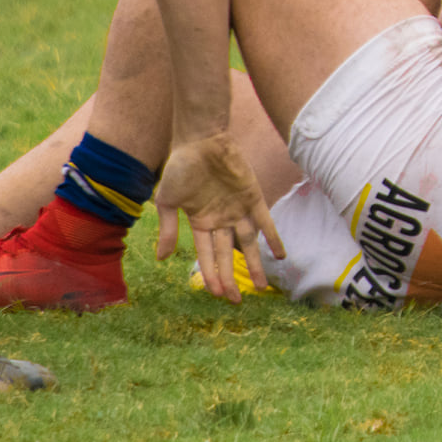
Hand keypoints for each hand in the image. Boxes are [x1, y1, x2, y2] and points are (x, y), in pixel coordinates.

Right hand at [154, 131, 285, 303]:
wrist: (200, 139)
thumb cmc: (180, 168)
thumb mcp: (167, 201)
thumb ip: (166, 229)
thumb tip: (161, 259)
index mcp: (200, 223)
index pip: (207, 256)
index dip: (211, 275)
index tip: (216, 295)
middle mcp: (221, 220)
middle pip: (228, 255)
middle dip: (232, 278)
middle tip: (237, 301)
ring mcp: (238, 210)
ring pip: (248, 244)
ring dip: (255, 265)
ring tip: (263, 286)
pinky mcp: (254, 197)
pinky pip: (266, 222)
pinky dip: (273, 238)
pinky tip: (280, 255)